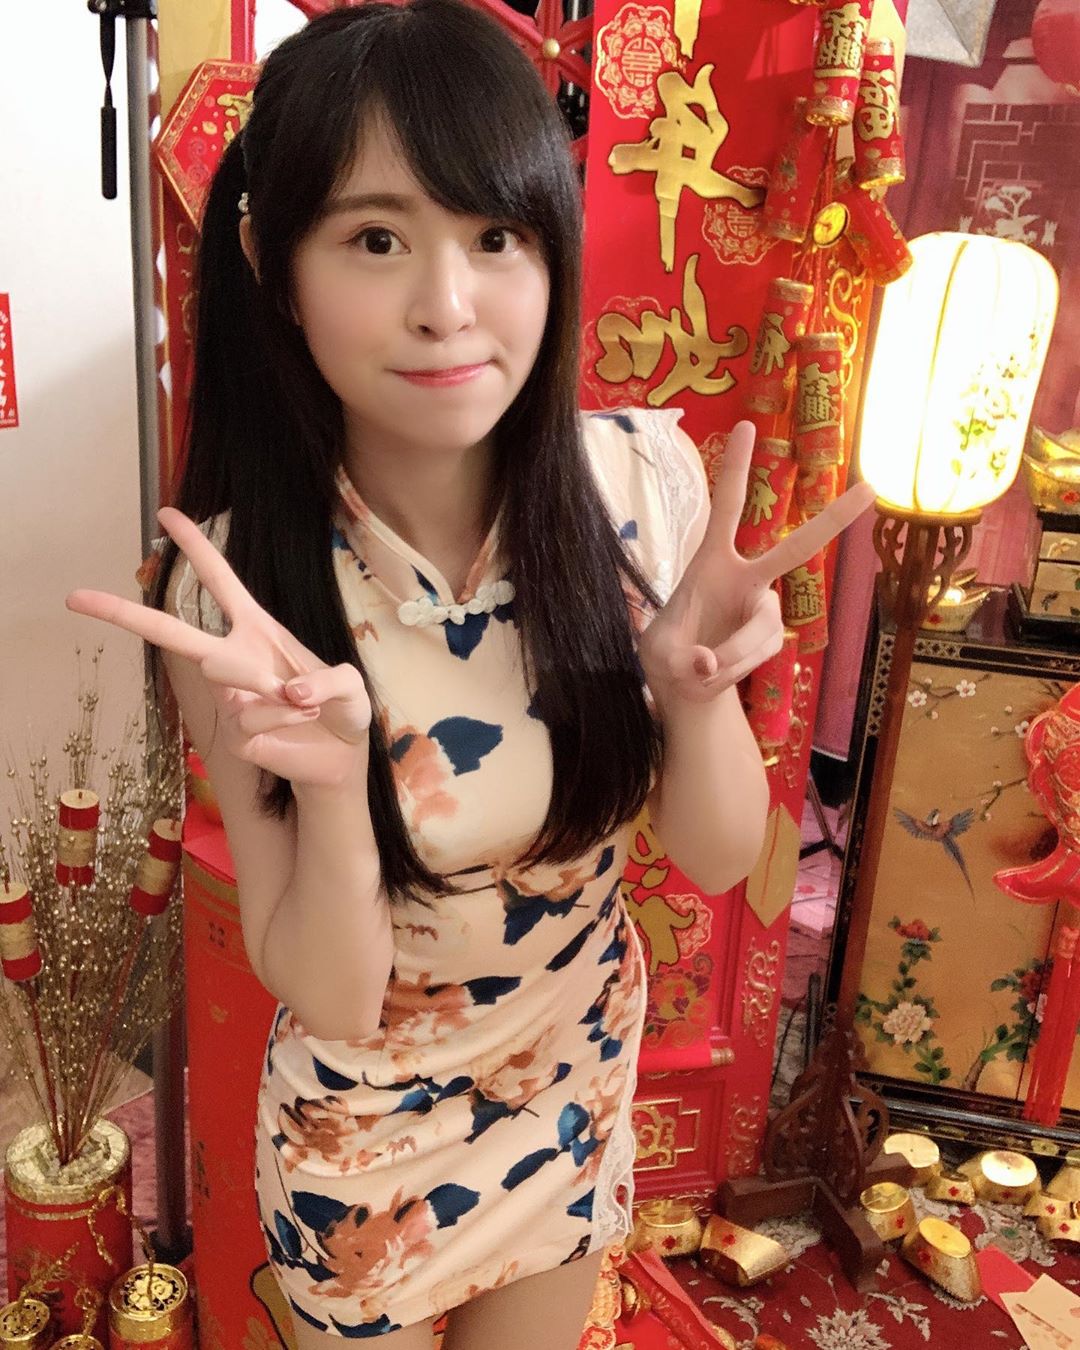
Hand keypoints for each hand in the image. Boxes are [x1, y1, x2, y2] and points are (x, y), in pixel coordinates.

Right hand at [65, 507, 371, 787]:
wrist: (342, 757)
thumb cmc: (342, 709)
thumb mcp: (350, 685)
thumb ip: (325, 682)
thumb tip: (286, 692)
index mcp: (256, 629)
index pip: (219, 581)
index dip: (195, 547)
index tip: (167, 514)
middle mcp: (232, 658)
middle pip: (170, 632)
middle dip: (123, 614)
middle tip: (76, 597)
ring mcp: (227, 698)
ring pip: (232, 679)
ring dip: (276, 692)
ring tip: (305, 706)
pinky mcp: (233, 734)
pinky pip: (252, 718)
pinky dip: (284, 720)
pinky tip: (298, 724)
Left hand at [638, 420, 876, 708]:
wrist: (687, 687)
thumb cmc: (668, 654)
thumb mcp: (659, 653)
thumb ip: (681, 656)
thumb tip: (709, 663)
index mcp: (712, 561)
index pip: (726, 506)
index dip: (735, 467)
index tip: (747, 425)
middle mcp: (747, 578)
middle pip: (797, 548)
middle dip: (833, 519)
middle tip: (869, 488)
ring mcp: (765, 609)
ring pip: (761, 629)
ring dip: (731, 655)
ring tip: (701, 671)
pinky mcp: (773, 638)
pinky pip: (759, 654)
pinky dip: (735, 669)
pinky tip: (716, 675)